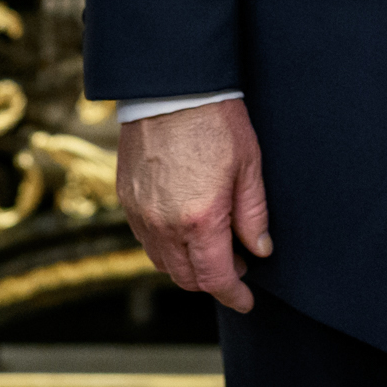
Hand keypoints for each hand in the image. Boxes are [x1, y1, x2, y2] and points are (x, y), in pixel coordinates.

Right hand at [117, 99, 271, 312]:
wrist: (170, 85)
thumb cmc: (216, 120)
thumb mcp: (249, 166)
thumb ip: (253, 215)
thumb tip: (260, 250)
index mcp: (200, 219)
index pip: (216, 278)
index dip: (234, 295)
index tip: (247, 301)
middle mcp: (164, 224)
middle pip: (186, 277)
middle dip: (212, 281)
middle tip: (236, 266)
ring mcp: (140, 212)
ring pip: (162, 261)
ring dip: (187, 265)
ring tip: (212, 246)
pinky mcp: (126, 197)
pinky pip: (145, 238)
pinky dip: (165, 245)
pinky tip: (184, 227)